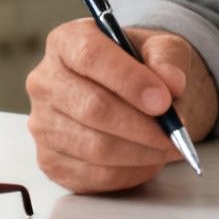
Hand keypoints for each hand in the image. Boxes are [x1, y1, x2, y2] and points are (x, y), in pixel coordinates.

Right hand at [26, 20, 217, 192]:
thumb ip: (169, 58)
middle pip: (92, 108)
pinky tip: (149, 161)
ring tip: (169, 147)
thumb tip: (172, 83)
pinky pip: (93, 176)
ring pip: (95, 147)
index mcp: (66, 42)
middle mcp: (45, 82)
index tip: (163, 101)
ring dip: (141, 153)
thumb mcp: (162, 48)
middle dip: (141, 126)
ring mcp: (42, 125)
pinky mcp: (50, 161)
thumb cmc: (142, 66)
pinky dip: (130, 173)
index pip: (90, 57)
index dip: (128, 80)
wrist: (131, 94)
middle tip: (176, 135)